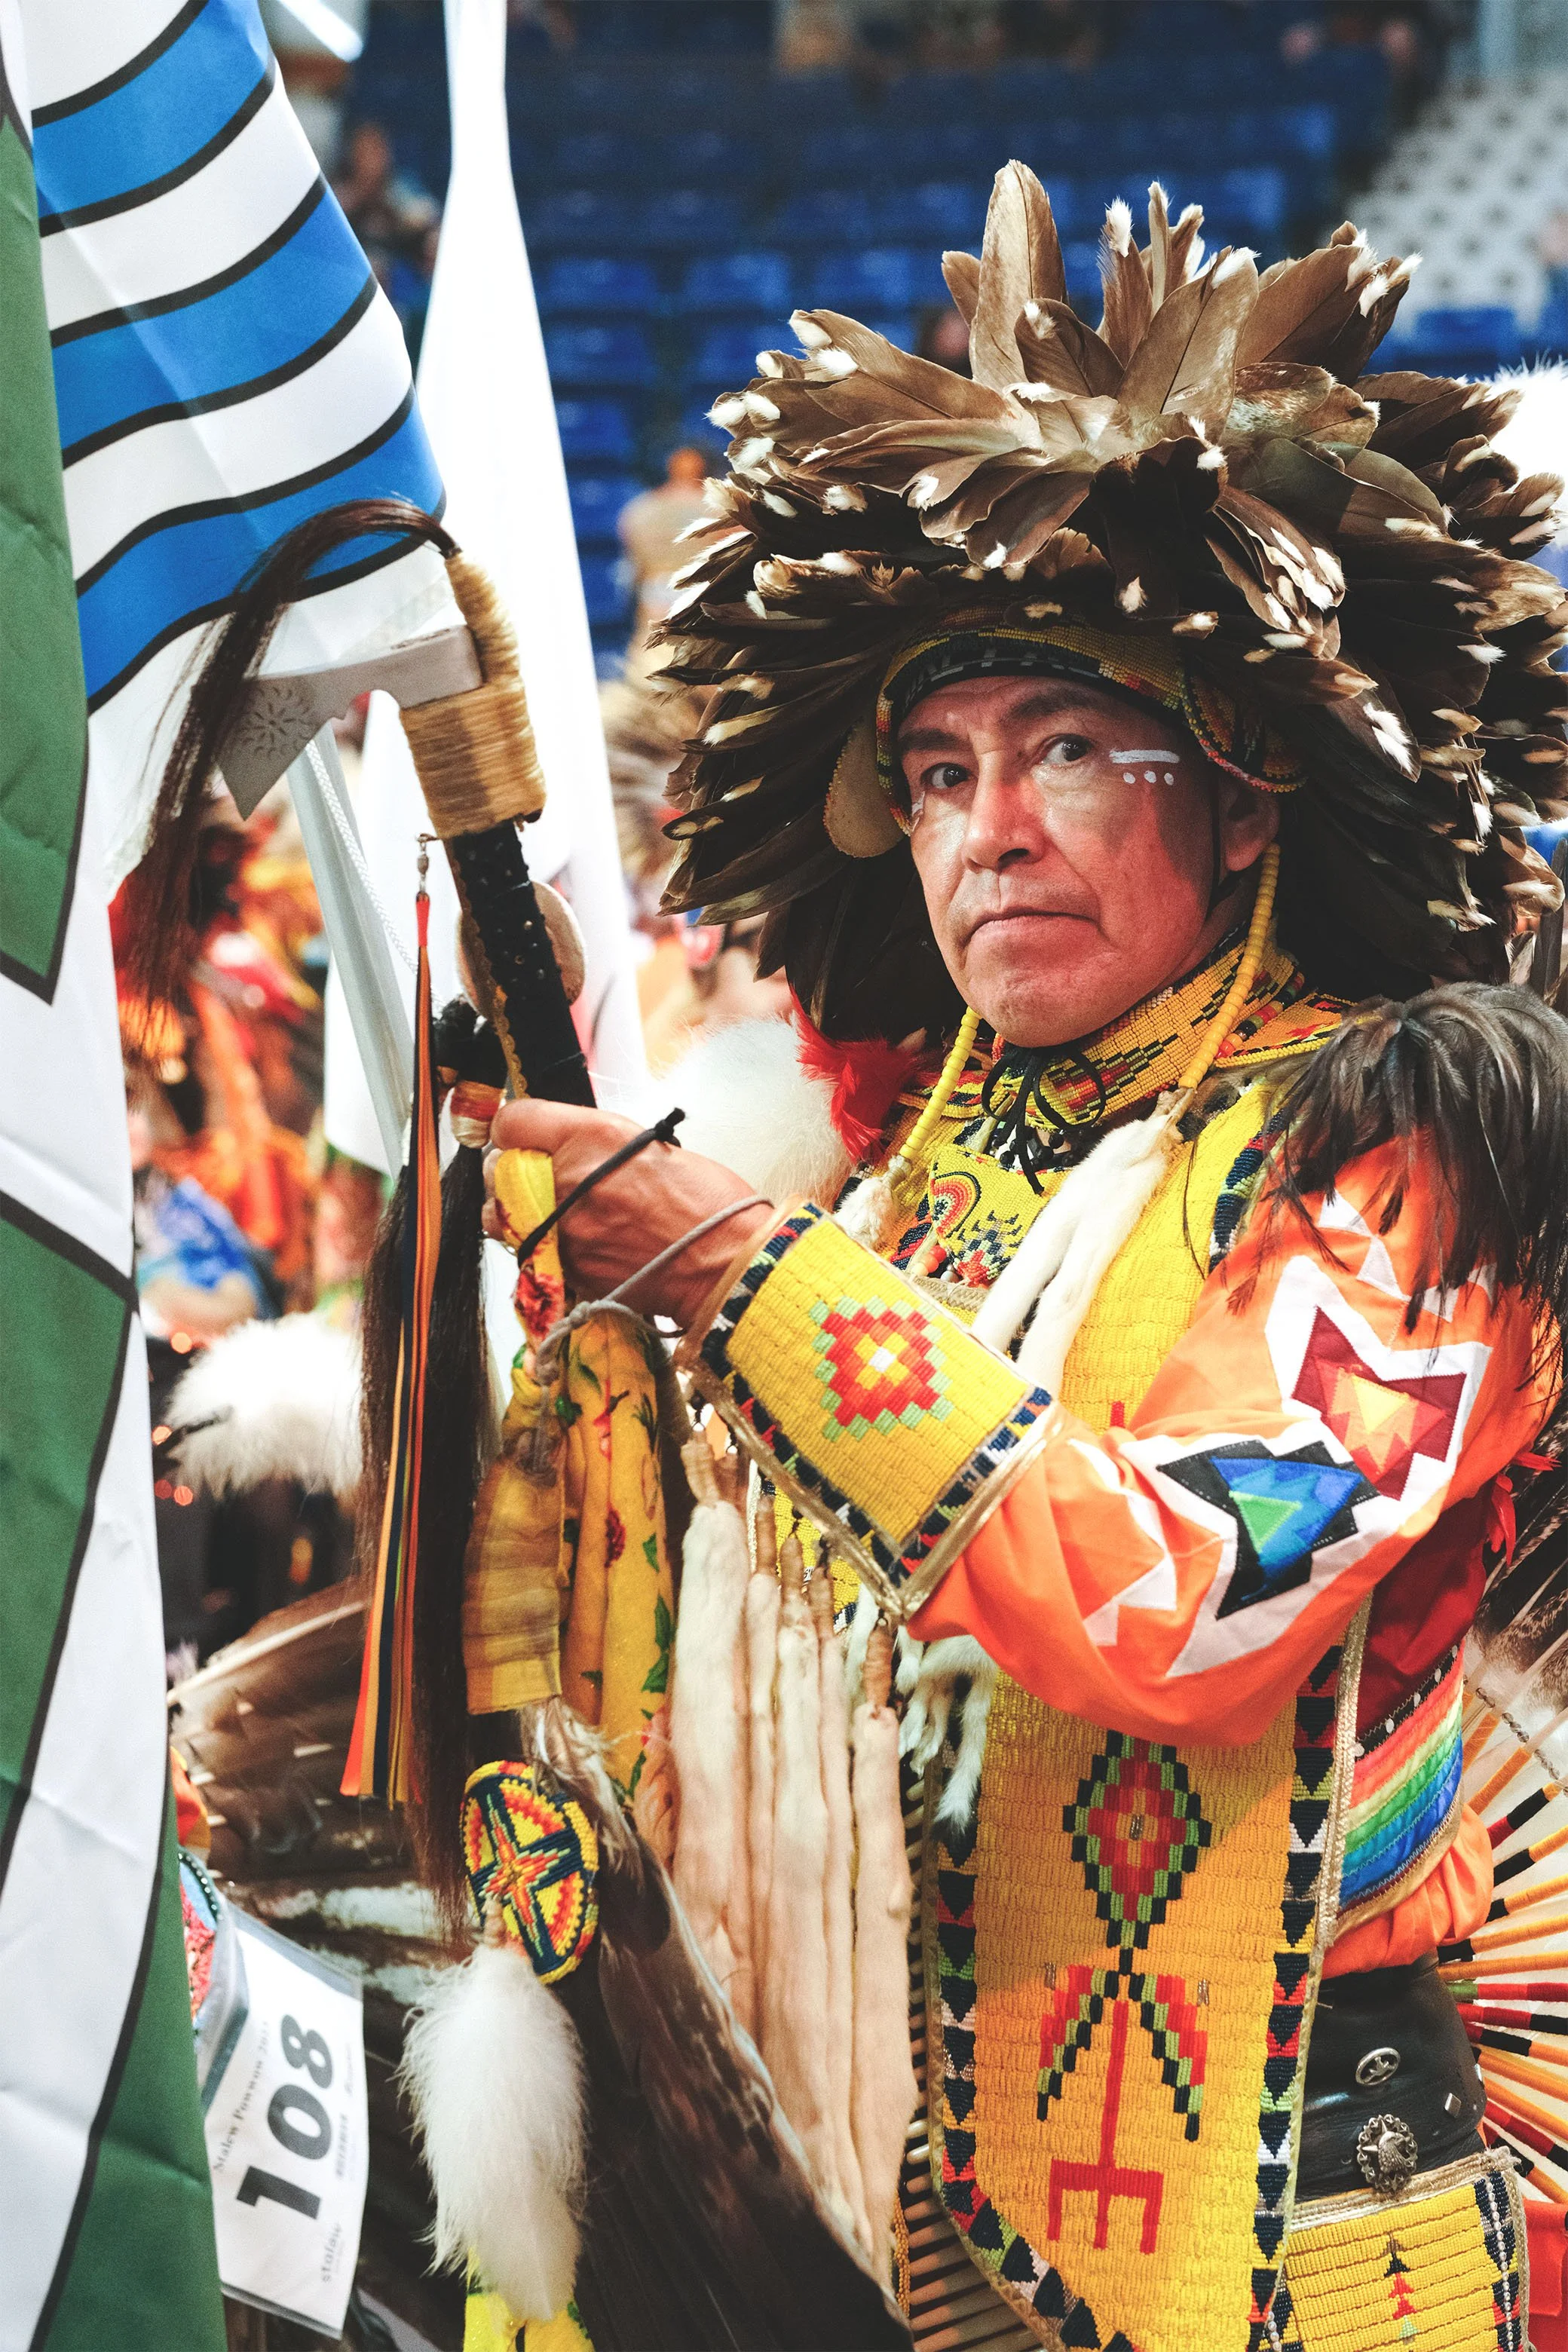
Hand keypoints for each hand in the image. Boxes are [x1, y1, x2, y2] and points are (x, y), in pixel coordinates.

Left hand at [483, 1098, 774, 1330]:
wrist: (724, 1262)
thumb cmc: (703, 1203)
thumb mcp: (648, 1144)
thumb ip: (592, 1141)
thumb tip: (560, 1146)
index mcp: (590, 1138)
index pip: (513, 1121)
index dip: (518, 1128)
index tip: (526, 1137)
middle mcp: (566, 1180)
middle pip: (497, 1170)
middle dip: (516, 1173)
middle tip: (548, 1179)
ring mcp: (560, 1230)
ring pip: (501, 1216)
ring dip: (520, 1212)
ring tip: (558, 1214)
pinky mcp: (564, 1269)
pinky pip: (528, 1252)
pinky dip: (544, 1246)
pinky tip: (580, 1243)